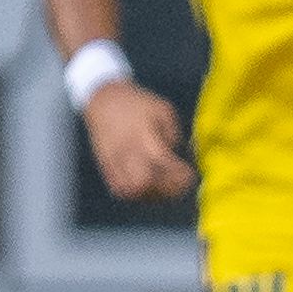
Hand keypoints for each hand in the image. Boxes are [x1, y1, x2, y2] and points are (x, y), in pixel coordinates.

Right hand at [83, 81, 194, 200]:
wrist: (102, 97)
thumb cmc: (138, 104)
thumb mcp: (164, 110)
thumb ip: (173, 134)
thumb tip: (175, 156)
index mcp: (142, 136)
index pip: (161, 163)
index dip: (179, 174)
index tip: (190, 173)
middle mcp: (125, 151)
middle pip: (142, 183)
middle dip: (165, 188)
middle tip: (178, 183)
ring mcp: (112, 160)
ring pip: (129, 191)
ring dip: (150, 194)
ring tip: (165, 186)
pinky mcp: (105, 165)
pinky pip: (119, 188)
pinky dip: (136, 193)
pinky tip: (150, 186)